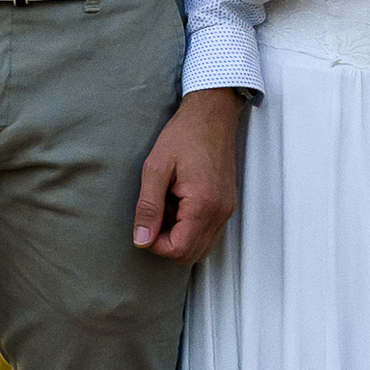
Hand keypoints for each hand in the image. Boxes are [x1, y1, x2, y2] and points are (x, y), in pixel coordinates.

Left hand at [133, 88, 244, 264]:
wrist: (212, 114)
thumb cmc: (184, 135)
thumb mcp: (156, 167)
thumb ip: (148, 207)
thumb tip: (142, 240)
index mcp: (203, 204)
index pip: (179, 250)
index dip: (156, 245)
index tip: (146, 223)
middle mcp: (220, 212)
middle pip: (191, 254)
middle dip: (167, 243)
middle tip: (154, 216)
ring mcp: (227, 210)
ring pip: (201, 246)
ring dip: (180, 236)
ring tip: (168, 207)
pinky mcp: (227, 205)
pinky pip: (209, 232)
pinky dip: (191, 227)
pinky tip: (180, 203)